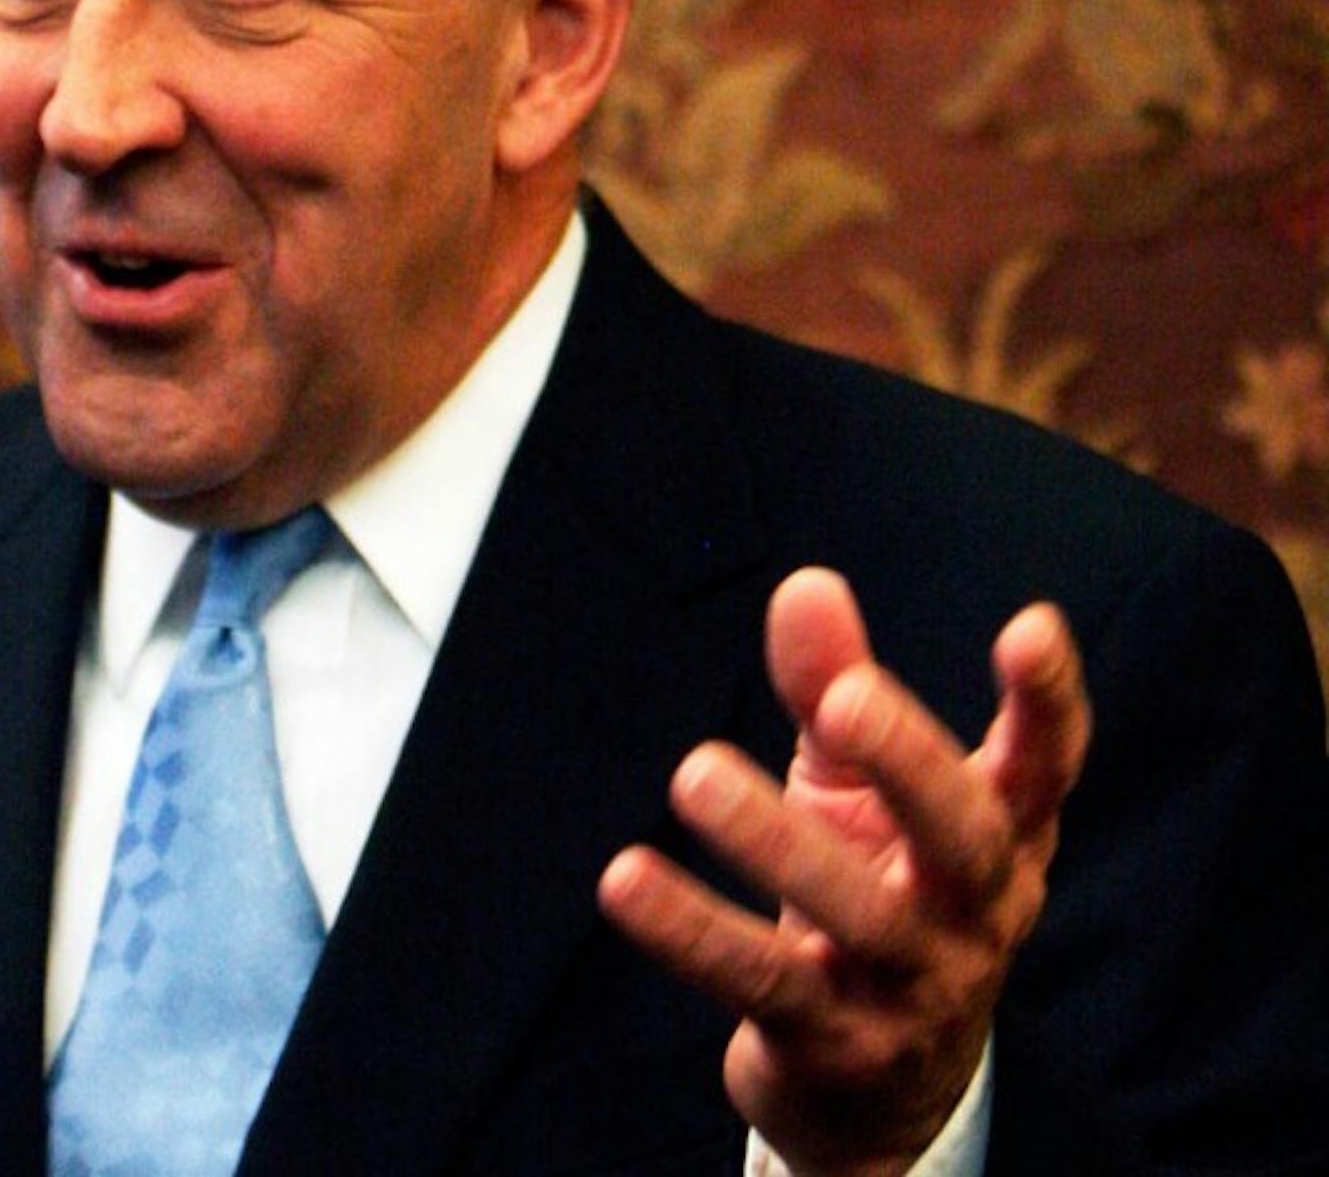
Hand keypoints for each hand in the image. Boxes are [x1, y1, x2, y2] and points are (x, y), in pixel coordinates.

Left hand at [597, 567, 1089, 1176]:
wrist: (876, 1089)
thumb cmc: (874, 890)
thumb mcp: (853, 786)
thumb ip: (833, 686)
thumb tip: (807, 585)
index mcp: (1002, 839)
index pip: (1046, 768)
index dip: (1049, 701)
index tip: (1030, 625)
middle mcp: (975, 916)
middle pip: (964, 841)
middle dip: (911, 764)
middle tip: (844, 702)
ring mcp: (911, 989)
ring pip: (857, 918)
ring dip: (774, 844)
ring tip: (694, 775)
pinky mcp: (832, 1043)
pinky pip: (759, 981)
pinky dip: (691, 930)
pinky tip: (625, 877)